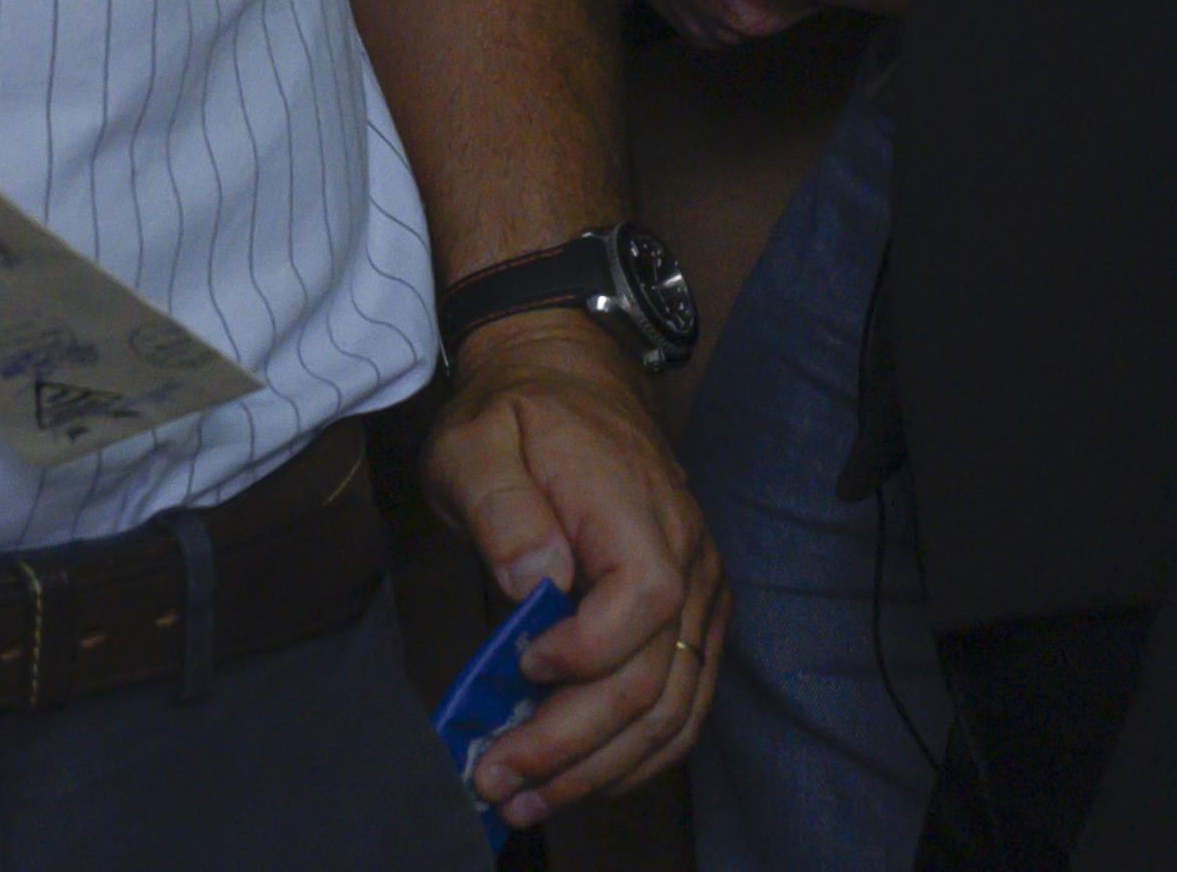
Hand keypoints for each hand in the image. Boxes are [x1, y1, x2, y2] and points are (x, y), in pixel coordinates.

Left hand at [417, 318, 723, 826]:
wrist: (567, 377)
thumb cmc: (516, 414)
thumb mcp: (479, 440)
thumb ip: (503, 508)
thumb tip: (534, 585)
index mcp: (637, 510)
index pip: (639, 605)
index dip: (582, 654)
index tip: (518, 665)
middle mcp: (687, 558)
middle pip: (652, 679)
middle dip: (571, 746)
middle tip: (497, 781)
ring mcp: (698, 592)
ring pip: (673, 710)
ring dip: (601, 769)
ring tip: (528, 800)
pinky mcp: (692, 616)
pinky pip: (684, 702)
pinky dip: (639, 754)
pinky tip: (585, 780)